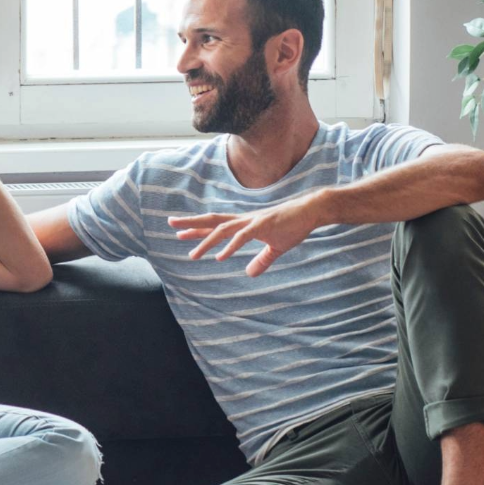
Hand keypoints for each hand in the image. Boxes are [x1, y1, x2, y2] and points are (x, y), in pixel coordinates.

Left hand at [168, 194, 322, 276]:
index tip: (180, 232)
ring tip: (192, 255)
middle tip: (170, 224)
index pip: (216, 225)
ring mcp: (253, 221)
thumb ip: (262, 260)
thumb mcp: (276, 247)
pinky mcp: (264, 225)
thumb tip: (250, 273)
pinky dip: (230, 246)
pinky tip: (220, 257)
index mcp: (245, 224)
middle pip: (212, 221)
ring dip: (206, 241)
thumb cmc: (294, 225)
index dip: (198, 229)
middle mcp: (244, 220)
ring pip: (223, 229)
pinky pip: (243, 237)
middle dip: (191, 223)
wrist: (312, 210)